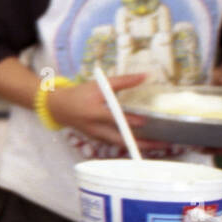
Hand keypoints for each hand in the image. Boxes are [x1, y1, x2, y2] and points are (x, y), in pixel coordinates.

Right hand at [44, 73, 169, 149]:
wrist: (58, 107)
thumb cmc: (80, 94)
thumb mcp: (100, 84)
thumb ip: (123, 81)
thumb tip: (146, 76)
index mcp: (94, 112)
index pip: (113, 118)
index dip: (129, 120)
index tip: (145, 121)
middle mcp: (96, 128)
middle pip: (121, 140)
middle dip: (142, 143)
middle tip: (163, 143)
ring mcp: (96, 136)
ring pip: (120, 144)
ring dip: (139, 145)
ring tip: (159, 144)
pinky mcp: (98, 139)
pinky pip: (117, 143)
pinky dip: (130, 143)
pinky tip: (144, 141)